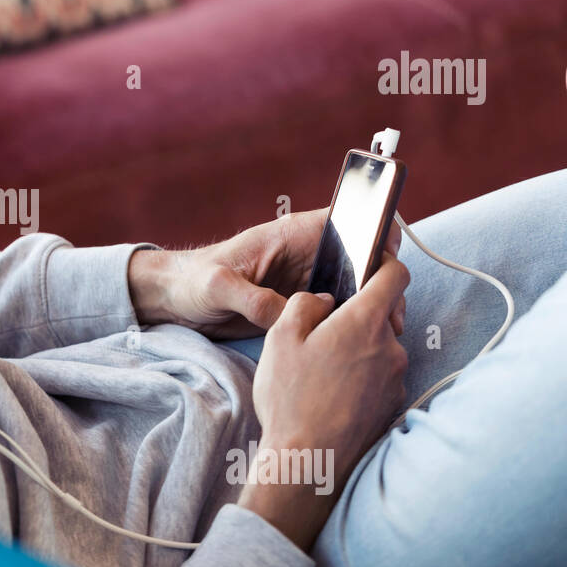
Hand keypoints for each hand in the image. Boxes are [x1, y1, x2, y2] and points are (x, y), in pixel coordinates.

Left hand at [128, 209, 404, 339]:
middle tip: (390, 316)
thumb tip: (286, 315)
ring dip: (368, 308)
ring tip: (380, 335)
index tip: (389, 263)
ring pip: (353, 288)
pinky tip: (356, 344)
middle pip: (360, 260)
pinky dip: (349, 324)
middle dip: (381, 283)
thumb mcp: (218, 286)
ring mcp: (304, 281)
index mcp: (290, 236)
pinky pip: (334, 312)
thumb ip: (252, 298)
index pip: (347, 221)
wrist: (176, 300)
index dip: (375, 234)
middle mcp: (304, 255)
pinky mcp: (299, 306)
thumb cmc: (192, 281)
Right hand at [242, 251, 410, 551]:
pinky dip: (360, 381)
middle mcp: (390, 347)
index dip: (384, 262)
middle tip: (319, 338)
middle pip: (381, 316)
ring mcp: (396, 379)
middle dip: (354, 319)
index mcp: (364, 322)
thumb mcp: (280, 337)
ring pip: (378, 350)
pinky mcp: (393, 406)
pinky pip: (378, 380)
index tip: (371, 262)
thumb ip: (306, 304)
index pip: (395, 275)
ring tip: (320, 376)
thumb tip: (324, 300)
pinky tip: (331, 398)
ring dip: (356, 353)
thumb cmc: (291, 397)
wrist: (310, 461)